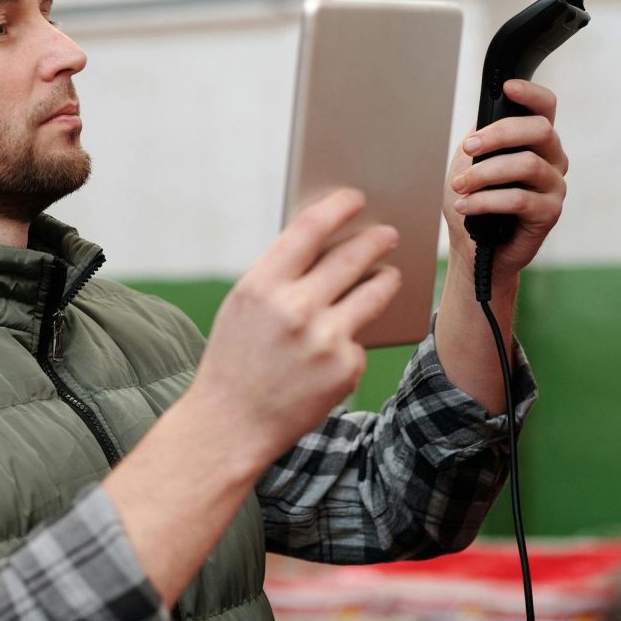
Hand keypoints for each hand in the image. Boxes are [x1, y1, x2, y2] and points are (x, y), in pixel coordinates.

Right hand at [185, 189, 400, 472]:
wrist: (230, 424)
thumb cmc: (235, 358)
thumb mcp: (244, 306)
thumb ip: (280, 274)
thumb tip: (329, 242)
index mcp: (261, 285)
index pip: (309, 228)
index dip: (337, 207)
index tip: (354, 197)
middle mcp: (295, 309)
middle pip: (352, 256)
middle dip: (376, 240)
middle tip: (388, 233)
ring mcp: (324, 340)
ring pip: (374, 293)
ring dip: (386, 279)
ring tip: (389, 274)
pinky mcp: (345, 369)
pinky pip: (359, 340)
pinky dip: (352, 340)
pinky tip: (336, 348)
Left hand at [444, 79, 567, 278]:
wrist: (473, 246)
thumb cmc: (475, 201)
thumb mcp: (471, 162)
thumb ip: (481, 138)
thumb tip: (481, 122)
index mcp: (535, 141)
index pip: (545, 107)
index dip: (531, 93)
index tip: (508, 87)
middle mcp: (552, 159)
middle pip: (538, 130)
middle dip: (497, 135)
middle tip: (468, 148)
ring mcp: (554, 185)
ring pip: (526, 165)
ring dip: (484, 173)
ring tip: (459, 186)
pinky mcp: (549, 213)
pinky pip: (519, 199)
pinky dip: (486, 201)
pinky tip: (466, 206)